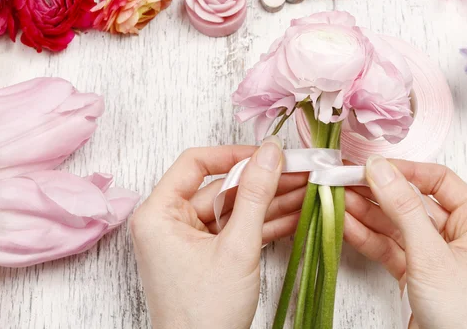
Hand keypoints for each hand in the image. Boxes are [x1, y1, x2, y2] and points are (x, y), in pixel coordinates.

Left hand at [131, 139, 306, 328]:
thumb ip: (256, 195)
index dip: (235, 154)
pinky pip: (236, 229)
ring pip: (234, 208)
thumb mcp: (237, 247)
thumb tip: (271, 153)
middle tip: (300, 172)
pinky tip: (296, 214)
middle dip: (265, 182)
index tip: (269, 154)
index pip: (196, 163)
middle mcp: (169, 222)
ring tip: (307, 190)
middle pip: (222, 187)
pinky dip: (263, 224)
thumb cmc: (205, 314)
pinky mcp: (206, 254)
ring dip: (270, 202)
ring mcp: (188, 239)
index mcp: (159, 213)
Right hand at [343, 156, 466, 328]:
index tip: (371, 165)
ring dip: (366, 213)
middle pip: (411, 202)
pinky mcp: (417, 275)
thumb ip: (403, 209)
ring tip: (336, 199)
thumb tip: (380, 169)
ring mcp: (435, 255)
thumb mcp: (431, 255)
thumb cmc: (466, 317)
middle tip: (344, 181)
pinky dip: (367, 237)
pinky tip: (345, 224)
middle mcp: (458, 235)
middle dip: (377, 193)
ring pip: (396, 225)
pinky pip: (390, 248)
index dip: (403, 170)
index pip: (437, 181)